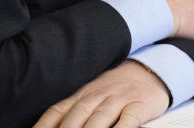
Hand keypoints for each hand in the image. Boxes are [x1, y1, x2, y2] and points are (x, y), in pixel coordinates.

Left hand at [34, 60, 169, 127]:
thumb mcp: (92, 96)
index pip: (57, 111)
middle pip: (77, 116)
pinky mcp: (139, 105)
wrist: (150, 72)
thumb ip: (72, 113)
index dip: (44, 126)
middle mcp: (98, 96)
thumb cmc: (116, 91)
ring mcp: (119, 99)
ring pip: (100, 118)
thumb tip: (51, 126)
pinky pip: (128, 120)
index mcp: (82, 95)